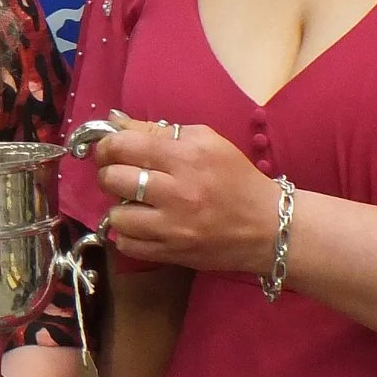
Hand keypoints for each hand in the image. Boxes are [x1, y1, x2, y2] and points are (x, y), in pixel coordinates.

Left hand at [91, 115, 278, 276]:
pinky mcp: (171, 253)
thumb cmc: (236, 178)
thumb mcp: (207, 142)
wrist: (269, 227)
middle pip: (113, 178)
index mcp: (188, 156)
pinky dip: (128, 234)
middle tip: (121, 175)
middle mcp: (179, 191)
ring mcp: (174, 227)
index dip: (107, 145)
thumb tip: (113, 122)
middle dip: (109, 174)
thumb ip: (159, 130)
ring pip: (115, 215)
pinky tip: (143, 225)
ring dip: (118, 207)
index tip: (110, 148)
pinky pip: (126, 244)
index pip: (125, 145)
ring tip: (134, 203)